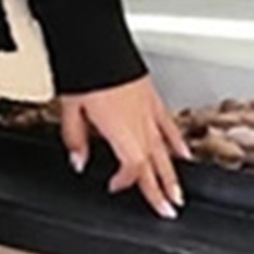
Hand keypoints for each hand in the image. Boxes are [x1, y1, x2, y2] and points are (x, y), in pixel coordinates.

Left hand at [58, 74, 190, 219]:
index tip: (116, 187)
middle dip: (160, 190)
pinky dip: (176, 141)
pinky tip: (182, 152)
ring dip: (172, 173)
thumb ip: (75, 140)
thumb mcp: (71, 110)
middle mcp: (140, 124)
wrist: (97, 43)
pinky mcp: (152, 97)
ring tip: (178, 193)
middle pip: (154, 165)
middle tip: (169, 211)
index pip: (131, 168)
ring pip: (165, 149)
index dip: (126, 182)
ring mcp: (149, 110)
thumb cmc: (85, 73)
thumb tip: (78, 161)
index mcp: (121, 132)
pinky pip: (169, 125)